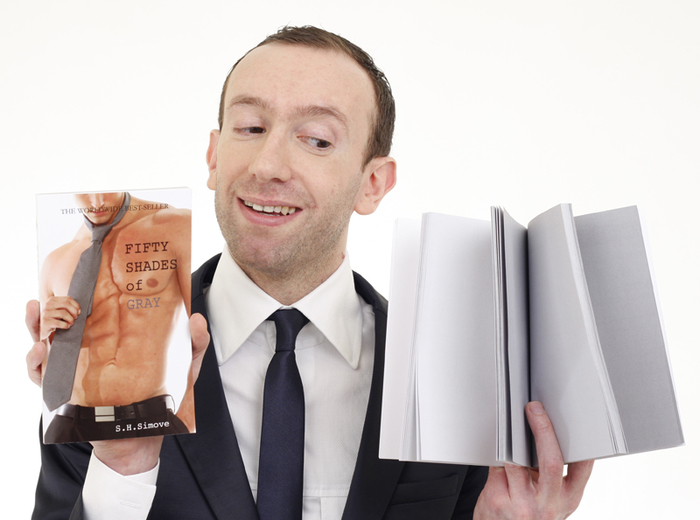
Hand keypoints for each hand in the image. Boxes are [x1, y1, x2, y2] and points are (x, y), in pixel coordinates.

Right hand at [25, 300, 210, 474]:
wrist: (140, 434)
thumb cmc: (162, 395)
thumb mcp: (184, 367)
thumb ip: (194, 344)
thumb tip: (197, 319)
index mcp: (115, 334)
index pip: (95, 305)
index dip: (83, 288)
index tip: (79, 271)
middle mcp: (91, 344)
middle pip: (63, 317)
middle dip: (51, 304)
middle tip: (48, 297)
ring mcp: (74, 365)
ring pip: (46, 339)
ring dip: (35, 326)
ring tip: (37, 318)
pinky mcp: (64, 387)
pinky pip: (41, 374)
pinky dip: (34, 362)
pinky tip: (38, 352)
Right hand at [40, 295, 79, 340]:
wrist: (45, 329)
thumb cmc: (55, 318)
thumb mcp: (59, 309)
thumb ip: (66, 305)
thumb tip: (78, 308)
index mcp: (52, 299)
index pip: (67, 299)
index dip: (76, 305)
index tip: (79, 311)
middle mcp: (47, 305)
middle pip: (66, 304)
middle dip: (74, 311)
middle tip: (76, 317)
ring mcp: (45, 313)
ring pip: (63, 313)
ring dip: (70, 319)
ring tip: (71, 323)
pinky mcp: (45, 322)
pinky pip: (59, 323)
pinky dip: (65, 325)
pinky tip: (67, 326)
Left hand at [474, 401, 593, 519]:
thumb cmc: (527, 515)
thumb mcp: (550, 501)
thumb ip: (551, 475)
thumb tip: (544, 434)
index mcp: (567, 499)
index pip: (582, 468)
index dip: (580, 443)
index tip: (572, 419)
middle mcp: (548, 504)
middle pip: (551, 461)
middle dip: (543, 430)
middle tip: (534, 409)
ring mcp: (522, 504)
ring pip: (518, 460)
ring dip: (513, 436)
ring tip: (511, 421)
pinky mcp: (497, 500)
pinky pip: (496, 465)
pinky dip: (497, 452)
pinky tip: (497, 444)